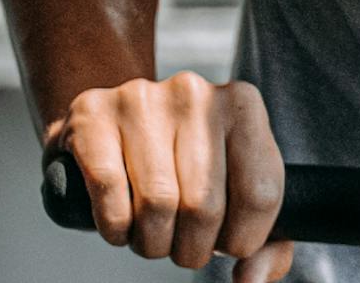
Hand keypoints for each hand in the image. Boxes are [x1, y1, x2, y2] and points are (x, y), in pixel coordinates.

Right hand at [45, 72, 293, 279]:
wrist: (115, 122)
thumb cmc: (187, 165)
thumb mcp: (239, 190)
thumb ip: (267, 244)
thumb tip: (251, 279)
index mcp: (243, 106)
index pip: (260, 194)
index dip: (243, 239)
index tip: (226, 244)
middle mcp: (195, 94)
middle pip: (205, 205)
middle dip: (192, 248)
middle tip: (182, 249)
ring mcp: (141, 99)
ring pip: (158, 204)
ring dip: (153, 243)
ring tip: (153, 238)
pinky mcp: (92, 115)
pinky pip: (109, 190)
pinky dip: (115, 227)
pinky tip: (121, 228)